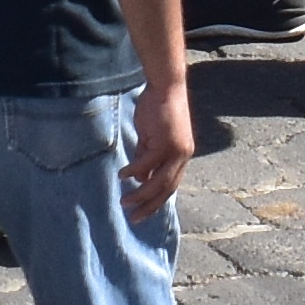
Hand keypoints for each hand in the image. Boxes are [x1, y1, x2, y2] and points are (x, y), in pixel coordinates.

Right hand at [124, 72, 194, 217]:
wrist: (166, 86)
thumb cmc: (158, 109)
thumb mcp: (151, 138)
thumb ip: (147, 157)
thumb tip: (140, 179)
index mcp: (181, 156)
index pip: (170, 186)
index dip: (157, 201)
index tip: (142, 213)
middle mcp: (182, 156)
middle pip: (167, 189)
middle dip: (150, 205)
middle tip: (134, 218)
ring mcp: (176, 150)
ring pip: (159, 181)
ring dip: (141, 194)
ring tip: (125, 202)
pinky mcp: (166, 142)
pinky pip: (148, 162)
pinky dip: (134, 171)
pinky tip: (122, 177)